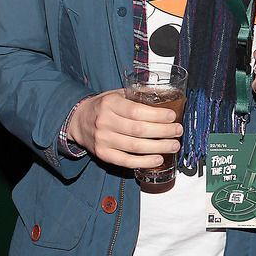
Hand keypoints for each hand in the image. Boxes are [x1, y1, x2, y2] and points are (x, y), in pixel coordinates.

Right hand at [67, 89, 182, 169]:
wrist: (78, 121)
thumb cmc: (103, 107)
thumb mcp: (116, 94)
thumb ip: (137, 95)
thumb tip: (164, 95)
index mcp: (110, 104)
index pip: (136, 111)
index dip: (157, 115)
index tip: (172, 116)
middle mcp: (105, 122)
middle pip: (139, 130)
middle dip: (163, 132)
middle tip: (178, 131)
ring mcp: (103, 140)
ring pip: (135, 146)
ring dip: (159, 147)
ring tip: (174, 145)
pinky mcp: (103, 154)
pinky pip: (126, 161)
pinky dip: (144, 161)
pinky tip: (158, 158)